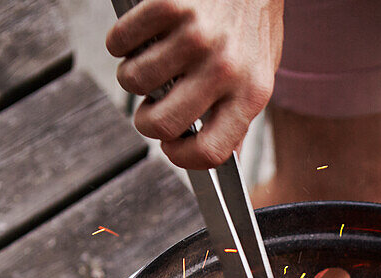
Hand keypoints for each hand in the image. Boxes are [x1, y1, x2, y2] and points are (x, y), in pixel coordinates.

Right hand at [106, 0, 283, 168]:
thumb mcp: (260, 74)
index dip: (181, 156)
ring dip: (132, 76)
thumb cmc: (254, 21)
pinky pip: (122, 40)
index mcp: (251, 94)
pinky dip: (121, 42)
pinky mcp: (170, 5)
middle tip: (149, 107)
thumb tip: (227, 159)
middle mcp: (225, 68)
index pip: (210, 152)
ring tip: (150, 61)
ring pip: (134, 81)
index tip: (171, 145)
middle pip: (163, 123)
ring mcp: (196, 36)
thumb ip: (240, 116)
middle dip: (145, 122)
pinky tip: (140, 36)